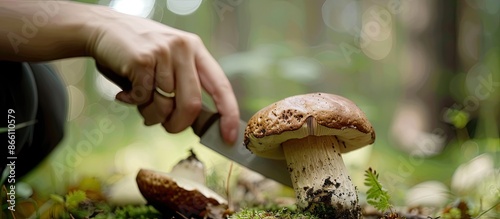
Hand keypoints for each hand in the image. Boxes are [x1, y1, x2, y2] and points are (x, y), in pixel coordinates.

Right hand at [86, 7, 238, 143]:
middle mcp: (183, 49)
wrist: (102, 29)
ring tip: (140, 100)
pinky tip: (126, 91)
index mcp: (196, 50)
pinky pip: (143, 98)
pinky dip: (133, 102)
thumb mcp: (169, 62)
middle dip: (179, 125)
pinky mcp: (142, 59)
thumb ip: (183, 86)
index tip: (229, 136)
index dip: (228, 113)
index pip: (221, 86)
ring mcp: (163, 52)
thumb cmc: (138, 54)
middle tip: (167, 128)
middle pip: (192, 104)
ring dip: (150, 114)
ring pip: (164, 106)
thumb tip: (195, 124)